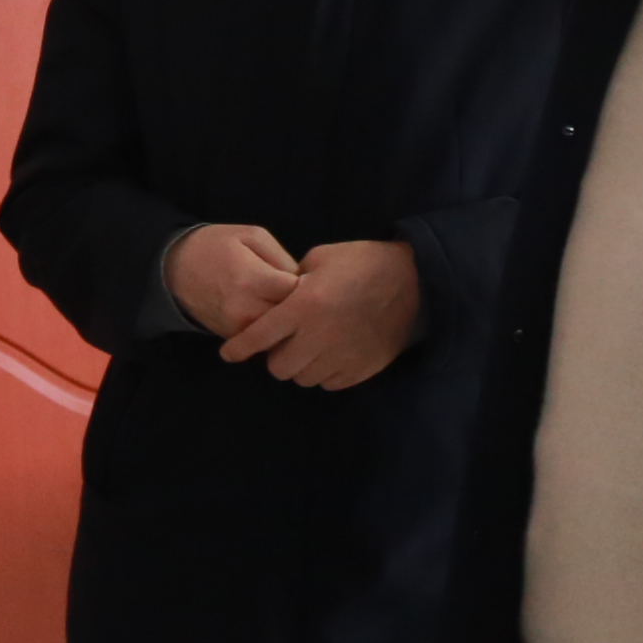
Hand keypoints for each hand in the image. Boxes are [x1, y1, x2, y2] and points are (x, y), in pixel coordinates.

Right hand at [163, 222, 303, 339]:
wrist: (175, 267)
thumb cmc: (217, 245)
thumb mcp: (253, 236)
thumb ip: (282, 258)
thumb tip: (304, 282)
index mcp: (253, 280)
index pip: (299, 293)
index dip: (310, 285)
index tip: (310, 278)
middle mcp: (245, 310)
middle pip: (292, 319)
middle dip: (302, 308)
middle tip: (305, 294)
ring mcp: (237, 329)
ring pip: (279, 334)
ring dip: (288, 322)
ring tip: (289, 304)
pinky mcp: (232, 338)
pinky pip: (262, 339)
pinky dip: (271, 330)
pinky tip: (270, 312)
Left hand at [220, 237, 423, 390]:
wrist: (414, 283)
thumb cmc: (363, 263)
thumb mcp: (321, 259)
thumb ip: (292, 281)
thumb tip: (277, 300)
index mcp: (304, 305)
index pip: (259, 336)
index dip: (239, 348)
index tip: (228, 354)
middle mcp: (319, 336)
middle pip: (278, 368)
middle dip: (276, 356)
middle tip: (286, 341)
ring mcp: (340, 356)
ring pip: (303, 378)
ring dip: (301, 366)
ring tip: (312, 346)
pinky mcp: (359, 370)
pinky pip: (328, 383)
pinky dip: (324, 372)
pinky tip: (332, 353)